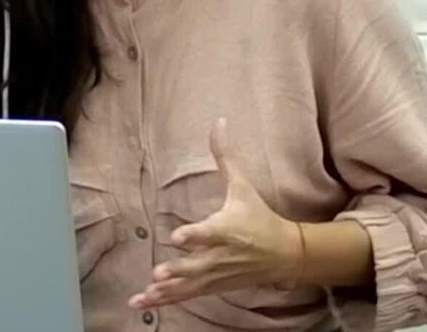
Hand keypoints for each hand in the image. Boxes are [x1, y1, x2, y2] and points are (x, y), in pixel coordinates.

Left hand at [128, 118, 302, 309]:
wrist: (284, 254)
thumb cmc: (259, 217)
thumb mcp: (243, 186)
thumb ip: (225, 157)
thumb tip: (218, 123)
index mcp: (228, 229)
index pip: (210, 233)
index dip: (195, 236)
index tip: (178, 237)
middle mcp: (221, 255)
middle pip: (198, 265)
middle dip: (179, 270)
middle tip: (158, 272)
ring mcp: (215, 275)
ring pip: (189, 286)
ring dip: (166, 291)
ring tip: (144, 294)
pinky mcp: (211, 286)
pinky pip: (186, 296)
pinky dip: (165, 301)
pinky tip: (142, 303)